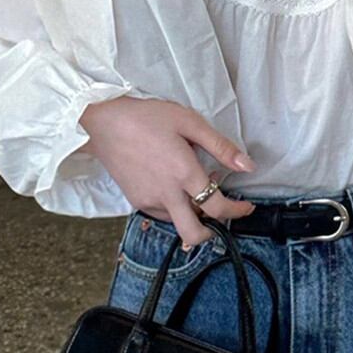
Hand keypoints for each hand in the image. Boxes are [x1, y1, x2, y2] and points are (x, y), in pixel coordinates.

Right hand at [79, 96, 257, 245]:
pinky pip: (162, 213)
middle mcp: (167, 194)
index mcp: (184, 174)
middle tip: (222, 213)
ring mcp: (148, 201)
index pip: (217, 208)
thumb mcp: (190, 122)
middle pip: (194, 234)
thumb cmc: (148, 117)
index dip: (237, 211)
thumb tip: (247, 166)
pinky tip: (173, 183)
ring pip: (178, 222)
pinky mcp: (136, 201)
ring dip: (193, 213)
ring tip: (194, 185)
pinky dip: (174, 206)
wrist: (105, 122)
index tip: (246, 206)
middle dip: (213, 231)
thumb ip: (221, 147)